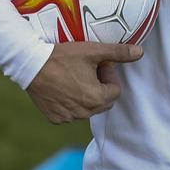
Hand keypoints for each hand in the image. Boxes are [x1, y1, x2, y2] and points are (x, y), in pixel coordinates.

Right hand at [25, 42, 143, 123]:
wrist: (30, 64)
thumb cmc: (63, 56)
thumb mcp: (93, 51)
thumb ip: (119, 53)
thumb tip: (140, 52)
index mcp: (97, 99)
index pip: (115, 90)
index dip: (108, 75)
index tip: (96, 64)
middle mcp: (84, 113)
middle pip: (103, 101)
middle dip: (99, 87)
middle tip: (85, 70)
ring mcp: (69, 118)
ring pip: (88, 108)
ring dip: (86, 96)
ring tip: (73, 77)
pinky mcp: (55, 119)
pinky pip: (71, 113)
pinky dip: (70, 103)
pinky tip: (62, 87)